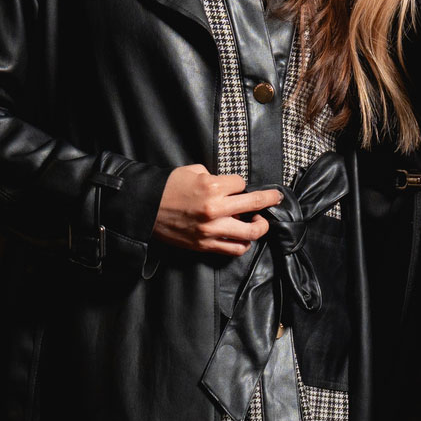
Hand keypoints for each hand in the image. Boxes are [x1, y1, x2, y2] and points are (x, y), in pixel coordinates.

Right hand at [152, 164, 280, 256]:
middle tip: (275, 198)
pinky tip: (242, 236)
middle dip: (269, 199)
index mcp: (211, 187)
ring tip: (258, 222)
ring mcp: (211, 230)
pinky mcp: (205, 245)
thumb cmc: (167, 187)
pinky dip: (243, 243)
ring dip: (259, 226)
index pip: (242, 184)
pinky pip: (234, 249)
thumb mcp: (192, 171)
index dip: (241, 184)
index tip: (238, 186)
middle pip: (254, 205)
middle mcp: (214, 209)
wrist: (145, 208)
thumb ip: (214, 177)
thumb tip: (230, 186)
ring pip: (250, 233)